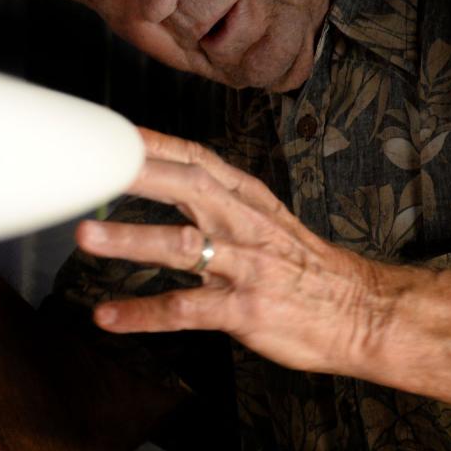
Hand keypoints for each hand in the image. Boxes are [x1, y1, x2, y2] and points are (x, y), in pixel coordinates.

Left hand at [76, 127, 386, 375]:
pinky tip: (106, 316)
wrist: (362, 312)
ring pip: (182, 246)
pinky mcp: (244, 310)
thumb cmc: (303, 264)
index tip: (109, 134)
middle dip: (138, 174)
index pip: (194, 159)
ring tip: (87, 236)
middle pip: (187, 187)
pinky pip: (184, 311)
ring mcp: (245, 267)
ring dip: (131, 240)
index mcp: (246, 197)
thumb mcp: (265, 215)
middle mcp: (243, 224)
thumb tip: (162, 170)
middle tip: (92, 169)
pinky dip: (142, 314)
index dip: (151, 144)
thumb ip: (217, 195)